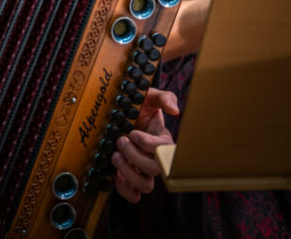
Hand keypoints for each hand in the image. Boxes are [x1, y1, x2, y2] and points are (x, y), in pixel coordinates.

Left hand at [112, 88, 179, 202]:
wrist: (120, 116)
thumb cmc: (139, 107)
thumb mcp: (150, 96)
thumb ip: (164, 98)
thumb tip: (175, 110)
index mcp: (163, 141)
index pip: (165, 150)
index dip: (148, 144)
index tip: (133, 132)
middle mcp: (155, 158)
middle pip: (155, 170)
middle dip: (135, 155)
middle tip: (120, 140)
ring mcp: (143, 170)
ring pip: (146, 185)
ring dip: (129, 172)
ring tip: (115, 156)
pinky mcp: (130, 178)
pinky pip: (134, 195)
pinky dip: (124, 189)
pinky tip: (115, 174)